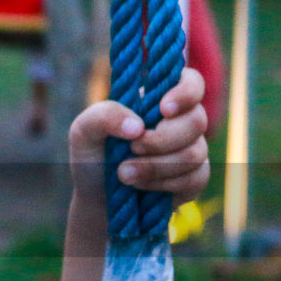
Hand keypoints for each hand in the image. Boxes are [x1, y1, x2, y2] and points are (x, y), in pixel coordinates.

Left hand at [68, 67, 209, 205]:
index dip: (186, 93)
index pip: (191, 82)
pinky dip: (164, 184)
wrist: (95, 197)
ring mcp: (191, 148)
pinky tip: (140, 185)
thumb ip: (105, 116)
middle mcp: (180, 120)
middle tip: (132, 148)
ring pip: (195, 153)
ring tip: (124, 173)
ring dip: (156, 166)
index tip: (164, 110)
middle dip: (161, 139)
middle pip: (196, 120)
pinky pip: (195, 178)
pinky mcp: (194, 178)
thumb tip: (138, 126)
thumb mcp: (84, 130)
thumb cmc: (92, 155)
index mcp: (157, 99)